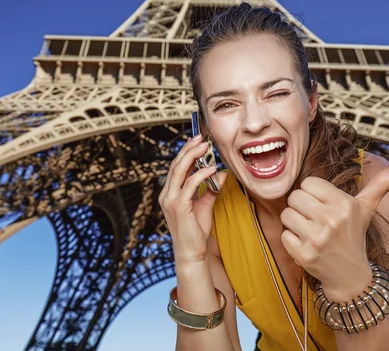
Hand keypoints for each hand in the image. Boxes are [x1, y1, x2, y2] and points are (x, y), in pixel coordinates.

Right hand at [158, 135, 226, 265]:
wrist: (192, 252)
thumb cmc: (196, 230)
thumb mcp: (205, 205)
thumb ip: (211, 189)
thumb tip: (222, 173)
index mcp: (170, 193)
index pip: (176, 167)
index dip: (186, 152)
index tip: (198, 140)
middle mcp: (166, 194)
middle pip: (176, 165)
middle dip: (189, 149)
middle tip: (201, 137)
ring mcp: (170, 200)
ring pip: (179, 170)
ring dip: (192, 156)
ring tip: (205, 146)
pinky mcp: (178, 206)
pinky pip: (189, 184)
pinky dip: (200, 174)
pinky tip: (211, 168)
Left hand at [280, 166, 388, 299]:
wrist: (350, 276)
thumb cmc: (355, 236)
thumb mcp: (367, 209)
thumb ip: (380, 185)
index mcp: (344, 204)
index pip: (308, 183)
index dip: (312, 193)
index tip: (323, 204)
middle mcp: (331, 220)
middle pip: (294, 196)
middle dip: (301, 206)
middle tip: (315, 218)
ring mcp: (316, 239)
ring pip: (286, 214)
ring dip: (295, 222)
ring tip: (310, 230)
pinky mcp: (304, 255)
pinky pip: (284, 235)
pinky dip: (291, 240)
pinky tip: (306, 244)